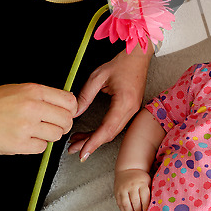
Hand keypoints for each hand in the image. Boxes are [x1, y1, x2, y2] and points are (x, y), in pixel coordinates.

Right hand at [0, 83, 76, 154]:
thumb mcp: (19, 90)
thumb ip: (43, 95)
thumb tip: (65, 102)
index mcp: (34, 91)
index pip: (69, 101)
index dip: (72, 109)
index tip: (68, 113)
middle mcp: (32, 107)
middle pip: (67, 119)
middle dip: (64, 124)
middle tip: (55, 125)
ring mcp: (25, 127)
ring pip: (56, 135)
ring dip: (50, 135)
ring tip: (38, 131)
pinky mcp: (18, 144)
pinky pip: (41, 148)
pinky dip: (37, 145)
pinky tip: (27, 139)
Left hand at [68, 44, 151, 160]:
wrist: (138, 57)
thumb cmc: (121, 63)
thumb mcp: (98, 77)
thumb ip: (85, 96)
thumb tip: (74, 113)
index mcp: (124, 102)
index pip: (107, 128)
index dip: (93, 142)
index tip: (82, 153)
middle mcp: (131, 109)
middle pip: (110, 134)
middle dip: (90, 144)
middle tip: (73, 148)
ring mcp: (133, 110)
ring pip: (113, 132)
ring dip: (96, 138)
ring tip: (77, 141)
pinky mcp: (131, 109)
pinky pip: (116, 125)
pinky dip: (103, 132)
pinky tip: (91, 133)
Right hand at [114, 168, 151, 210]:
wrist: (128, 169)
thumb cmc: (140, 178)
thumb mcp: (147, 181)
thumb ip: (148, 192)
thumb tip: (153, 207)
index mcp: (141, 182)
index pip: (144, 197)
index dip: (145, 207)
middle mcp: (132, 186)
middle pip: (135, 202)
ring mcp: (123, 189)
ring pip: (126, 204)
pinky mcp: (117, 192)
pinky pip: (120, 204)